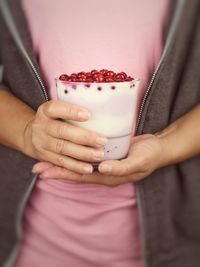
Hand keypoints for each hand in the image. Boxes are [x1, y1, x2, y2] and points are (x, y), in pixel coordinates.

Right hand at [24, 100, 107, 174]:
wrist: (31, 136)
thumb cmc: (54, 120)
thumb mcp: (57, 111)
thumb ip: (72, 111)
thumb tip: (100, 110)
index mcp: (46, 111)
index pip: (56, 108)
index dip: (71, 111)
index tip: (88, 115)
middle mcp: (42, 126)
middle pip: (62, 131)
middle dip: (84, 137)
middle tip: (102, 141)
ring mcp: (42, 143)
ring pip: (63, 149)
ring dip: (83, 153)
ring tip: (99, 155)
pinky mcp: (45, 157)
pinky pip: (61, 163)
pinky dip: (75, 166)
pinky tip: (88, 168)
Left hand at [32, 134, 166, 185]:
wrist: (158, 148)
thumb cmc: (150, 155)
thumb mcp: (139, 160)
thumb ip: (122, 167)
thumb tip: (102, 169)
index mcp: (110, 176)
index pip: (81, 176)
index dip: (63, 174)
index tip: (45, 173)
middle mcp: (104, 172)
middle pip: (76, 172)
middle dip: (56, 170)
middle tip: (37, 168)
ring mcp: (104, 164)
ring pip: (78, 165)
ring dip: (62, 163)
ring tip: (45, 160)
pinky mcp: (106, 155)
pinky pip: (86, 157)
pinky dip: (74, 155)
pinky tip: (66, 151)